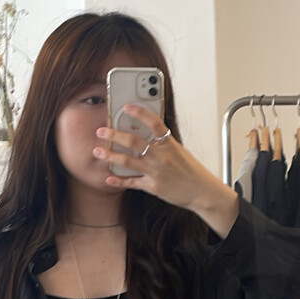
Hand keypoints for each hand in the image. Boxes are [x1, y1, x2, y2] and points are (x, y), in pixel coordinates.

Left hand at [94, 105, 237, 238]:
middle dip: (114, 135)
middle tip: (101, 131)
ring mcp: (156, 172)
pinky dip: (119, 181)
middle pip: (133, 142)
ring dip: (110, 155)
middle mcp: (161, 156)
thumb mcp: (179, 151)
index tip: (126, 106)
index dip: (140, 113)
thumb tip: (143, 132)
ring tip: (97, 151)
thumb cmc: (191, 170)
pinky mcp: (153, 187)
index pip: (154, 123)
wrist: (202, 191)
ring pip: (127, 161)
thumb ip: (162, 142)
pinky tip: (109, 178)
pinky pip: (132, 183)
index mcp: (169, 144)